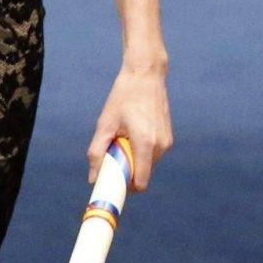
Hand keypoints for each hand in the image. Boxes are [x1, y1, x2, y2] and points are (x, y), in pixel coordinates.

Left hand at [89, 66, 171, 189]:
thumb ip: (97, 152)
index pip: (141, 182)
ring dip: (134, 157)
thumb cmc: (123, 96)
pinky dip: (141, 149)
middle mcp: (161, 146)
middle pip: (142, 173)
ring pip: (147, 163)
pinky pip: (152, 153)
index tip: (114, 184)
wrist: (146, 74)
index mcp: (145, 144)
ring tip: (125, 134)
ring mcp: (167, 142)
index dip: (126, 187)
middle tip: (114, 151)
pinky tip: (134, 130)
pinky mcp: (169, 137)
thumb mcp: (105, 123)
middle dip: (127, 169)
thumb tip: (93, 178)